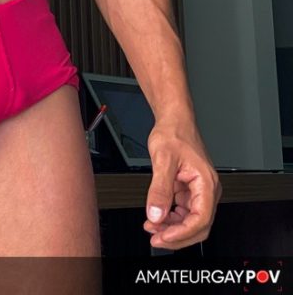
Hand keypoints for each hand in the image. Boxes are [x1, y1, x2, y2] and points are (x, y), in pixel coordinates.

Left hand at [143, 120, 221, 249]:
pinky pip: (183, 212)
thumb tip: (156, 214)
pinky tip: (157, 217)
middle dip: (177, 235)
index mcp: (206, 183)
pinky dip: (171, 218)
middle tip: (156, 238)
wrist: (174, 120)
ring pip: (190, 221)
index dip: (182, 232)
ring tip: (152, 226)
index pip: (201, 219)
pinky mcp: (189, 190)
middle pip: (198, 226)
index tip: (164, 236)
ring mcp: (198, 191)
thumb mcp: (163, 160)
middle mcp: (206, 190)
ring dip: (172, 228)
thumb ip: (160, 189)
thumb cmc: (174, 133)